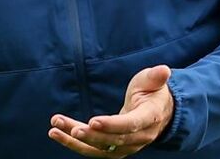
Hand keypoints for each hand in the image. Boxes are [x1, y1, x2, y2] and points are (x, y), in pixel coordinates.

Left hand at [48, 65, 174, 156]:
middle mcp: (138, 137)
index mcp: (150, 119)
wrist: (160, 114)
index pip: (130, 125)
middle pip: (113, 140)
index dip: (112, 125)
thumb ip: (156, 77)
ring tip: (55, 130)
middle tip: (72, 129)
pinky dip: (74, 143)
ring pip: (99, 148)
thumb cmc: (153, 93)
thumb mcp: (154, 82)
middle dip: (91, 136)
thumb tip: (164, 70)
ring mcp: (126, 146)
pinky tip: (57, 133)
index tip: (93, 121)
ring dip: (76, 141)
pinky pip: (92, 149)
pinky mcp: (114, 149)